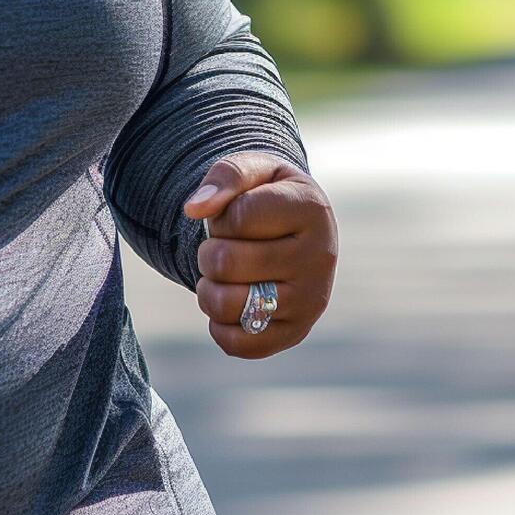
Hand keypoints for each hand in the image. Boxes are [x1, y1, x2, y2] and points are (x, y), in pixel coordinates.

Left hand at [182, 152, 334, 358]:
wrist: (298, 232)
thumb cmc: (269, 196)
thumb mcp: (255, 170)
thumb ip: (226, 176)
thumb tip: (194, 209)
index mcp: (312, 208)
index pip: (239, 216)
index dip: (222, 215)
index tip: (236, 215)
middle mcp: (320, 257)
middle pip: (226, 262)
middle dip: (209, 252)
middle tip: (222, 247)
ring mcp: (311, 300)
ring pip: (227, 305)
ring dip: (208, 288)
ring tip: (223, 275)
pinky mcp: (296, 332)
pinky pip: (237, 344)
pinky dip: (219, 324)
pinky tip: (232, 302)